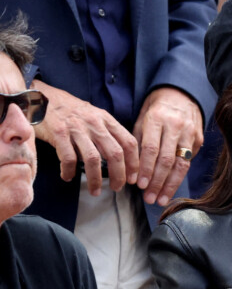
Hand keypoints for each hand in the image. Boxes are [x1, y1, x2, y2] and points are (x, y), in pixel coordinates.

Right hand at [31, 80, 139, 195]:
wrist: (42, 97)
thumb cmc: (71, 112)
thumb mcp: (95, 117)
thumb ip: (108, 134)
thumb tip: (122, 161)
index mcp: (106, 120)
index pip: (129, 143)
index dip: (134, 163)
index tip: (133, 178)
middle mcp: (94, 123)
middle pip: (115, 153)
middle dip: (119, 175)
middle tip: (117, 188)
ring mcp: (76, 128)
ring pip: (93, 159)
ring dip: (95, 179)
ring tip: (95, 190)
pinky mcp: (58, 132)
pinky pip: (69, 158)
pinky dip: (69, 171)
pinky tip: (68, 177)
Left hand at [132, 87, 203, 206]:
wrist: (180, 94)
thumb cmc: (156, 110)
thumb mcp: (143, 120)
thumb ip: (139, 144)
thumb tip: (133, 172)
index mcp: (157, 119)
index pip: (151, 149)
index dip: (146, 169)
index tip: (141, 186)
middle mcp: (175, 126)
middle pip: (167, 160)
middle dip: (158, 182)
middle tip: (150, 199)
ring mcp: (190, 133)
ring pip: (181, 165)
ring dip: (170, 185)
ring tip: (161, 200)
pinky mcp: (198, 139)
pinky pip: (189, 162)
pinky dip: (178, 177)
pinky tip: (170, 189)